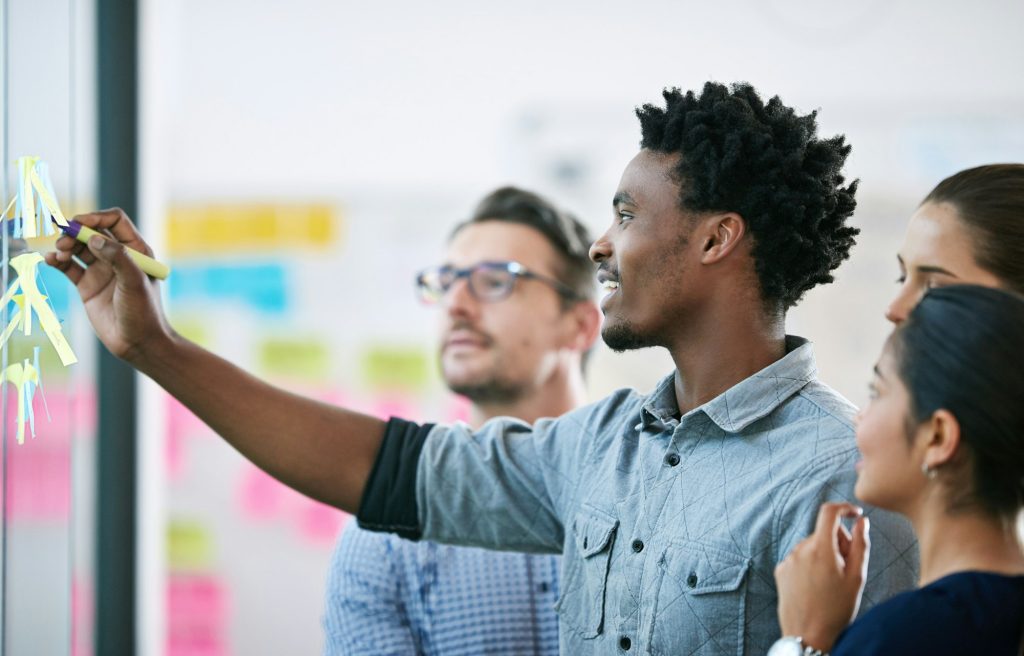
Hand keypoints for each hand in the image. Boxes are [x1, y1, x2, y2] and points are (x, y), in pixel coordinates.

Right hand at [45, 208, 173, 363]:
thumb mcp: (135, 282)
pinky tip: (51, 260)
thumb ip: (118, 257)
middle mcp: (118, 257)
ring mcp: (101, 271)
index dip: (96, 217)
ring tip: (59, 253)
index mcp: (136, 250)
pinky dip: (58, 261)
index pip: (115, 221)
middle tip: (64, 240)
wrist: (138, 343)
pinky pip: (69, 267)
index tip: (79, 223)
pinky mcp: (87, 285)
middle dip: (76, 231)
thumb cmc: (144, 312)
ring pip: (78, 248)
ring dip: (65, 245)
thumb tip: (94, 238)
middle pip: (92, 232)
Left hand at [774, 502, 870, 651]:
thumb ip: (861, 545)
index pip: (829, 512)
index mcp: (821, 549)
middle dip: (838, 542)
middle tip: (848, 567)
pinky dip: (810, 565)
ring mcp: (788, 560)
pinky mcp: (780, 570)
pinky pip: (799, 559)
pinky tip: (816, 586)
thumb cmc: (837, 609)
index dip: (844, 508)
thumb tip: (862, 521)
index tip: (855, 514)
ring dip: (824, 555)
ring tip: (831, 582)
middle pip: (823, 533)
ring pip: (812, 546)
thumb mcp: (857, 577)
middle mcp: (800, 550)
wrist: (809, 635)